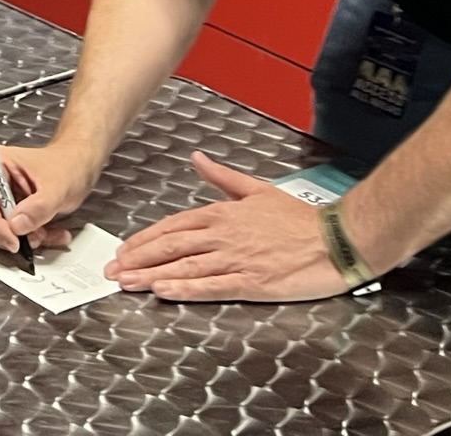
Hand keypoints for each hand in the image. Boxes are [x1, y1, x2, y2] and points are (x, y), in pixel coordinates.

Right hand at [0, 143, 96, 254]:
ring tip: (44, 234)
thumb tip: (16, 225)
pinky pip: (9, 234)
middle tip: (26, 241)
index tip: (12, 239)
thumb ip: (38, 207)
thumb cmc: (67, 164)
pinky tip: (48, 233)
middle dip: (5, 234)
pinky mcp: (9, 212)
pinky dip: (30, 240)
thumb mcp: (57, 186)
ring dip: (20, 239)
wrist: (79, 167)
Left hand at [105, 152, 351, 301]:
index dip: (146, 239)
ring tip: (128, 283)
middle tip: (113, 270)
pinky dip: (185, 288)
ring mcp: (237, 259)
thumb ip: (222, 177)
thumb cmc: (300, 219)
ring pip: (185, 266)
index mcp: (223, 213)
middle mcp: (224, 235)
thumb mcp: (257, 189)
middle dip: (138, 259)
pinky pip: (212, 286)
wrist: (337, 237)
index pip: (173, 225)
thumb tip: (198, 159)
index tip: (125, 249)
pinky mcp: (252, 282)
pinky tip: (165, 291)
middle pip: (171, 246)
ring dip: (152, 275)